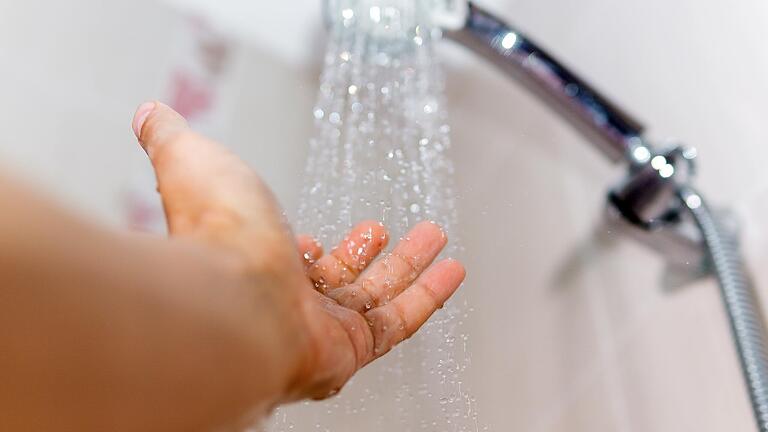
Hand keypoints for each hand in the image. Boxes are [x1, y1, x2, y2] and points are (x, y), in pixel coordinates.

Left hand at [133, 102, 464, 403]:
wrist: (233, 304)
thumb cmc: (214, 237)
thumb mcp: (193, 162)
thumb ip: (174, 140)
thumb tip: (152, 115)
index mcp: (253, 261)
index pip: (284, 258)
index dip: (303, 246)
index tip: (316, 237)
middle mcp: (285, 302)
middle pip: (334, 281)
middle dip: (362, 254)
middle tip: (381, 232)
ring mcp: (319, 328)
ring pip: (375, 299)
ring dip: (408, 267)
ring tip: (434, 239)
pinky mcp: (351, 347)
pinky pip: (399, 322)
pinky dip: (430, 295)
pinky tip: (451, 271)